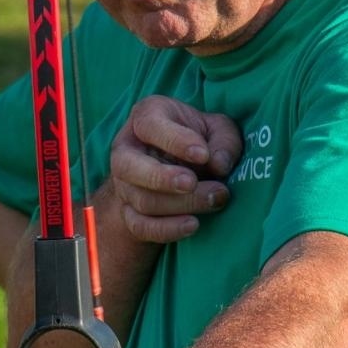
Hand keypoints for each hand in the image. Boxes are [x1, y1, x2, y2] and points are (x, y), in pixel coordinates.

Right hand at [110, 95, 241, 242]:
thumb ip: (224, 141)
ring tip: (214, 200)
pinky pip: (140, 226)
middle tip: (192, 183)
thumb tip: (218, 165)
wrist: (180, 167)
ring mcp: (124, 184)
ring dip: (179, 204)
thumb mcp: (218, 129)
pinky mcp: (129, 212)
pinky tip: (193, 225)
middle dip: (162, 177)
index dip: (175, 141)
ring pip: (142, 200)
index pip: (149, 125)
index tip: (203, 154)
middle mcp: (126, 150)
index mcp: (145, 117)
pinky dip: (167, 229)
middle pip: (129, 166)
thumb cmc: (200, 140)